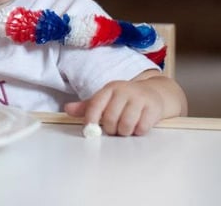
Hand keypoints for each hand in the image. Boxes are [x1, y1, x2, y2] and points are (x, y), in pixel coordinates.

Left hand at [63, 70, 187, 135]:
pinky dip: (138, 131)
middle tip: (114, 128)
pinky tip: (139, 125)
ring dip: (124, 132)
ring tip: (125, 128)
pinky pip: (141, 128)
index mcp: (110, 88)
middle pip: (110, 119)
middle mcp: (124, 90)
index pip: (95, 105)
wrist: (153, 93)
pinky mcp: (153, 107)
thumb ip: (88, 107)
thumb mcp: (106, 100)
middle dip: (110, 129)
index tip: (90, 130)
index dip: (90, 120)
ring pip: (125, 126)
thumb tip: (67, 108)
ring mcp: (139, 98)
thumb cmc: (125, 99)